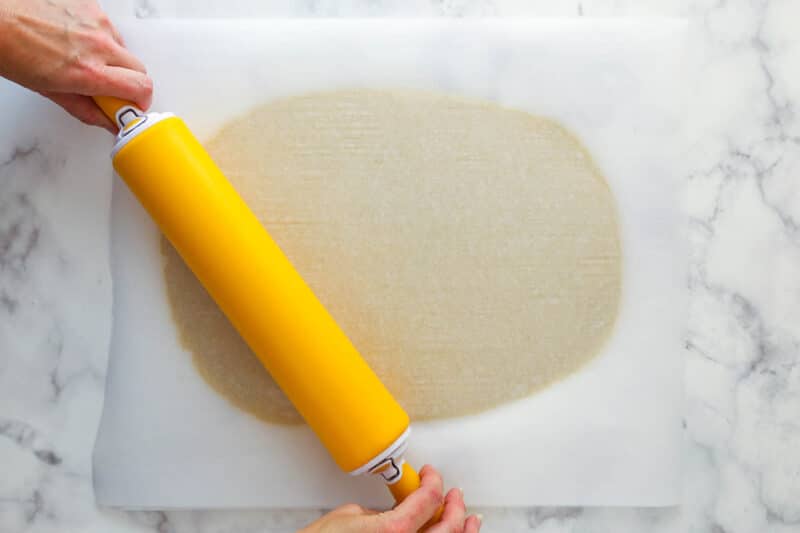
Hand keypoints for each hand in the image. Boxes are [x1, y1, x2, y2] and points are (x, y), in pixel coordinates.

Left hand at [0, 0, 151, 131]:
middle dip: (129, 83)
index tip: (129, 106)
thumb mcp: (47, 89)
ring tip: (80, 56)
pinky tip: (72, 36)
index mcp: (88, 71)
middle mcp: (97, 43)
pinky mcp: (91, 4)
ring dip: (111, 57)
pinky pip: (106, 25)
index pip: (141, 89)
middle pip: (139, 70)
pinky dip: (96, 34)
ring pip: (122, 47)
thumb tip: (105, 119)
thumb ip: (85, 108)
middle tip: (108, 87)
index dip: (139, 101)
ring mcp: (96, 20)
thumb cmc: (8, 47)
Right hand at [299, 465, 480, 532]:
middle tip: (453, 494)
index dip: (433, 481)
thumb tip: (393, 511)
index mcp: (393, 532)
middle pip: (448, 528)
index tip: (430, 474)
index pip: (429, 500)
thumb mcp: (349, 515)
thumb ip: (379, 511)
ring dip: (462, 531)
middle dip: (455, 507)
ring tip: (471, 520)